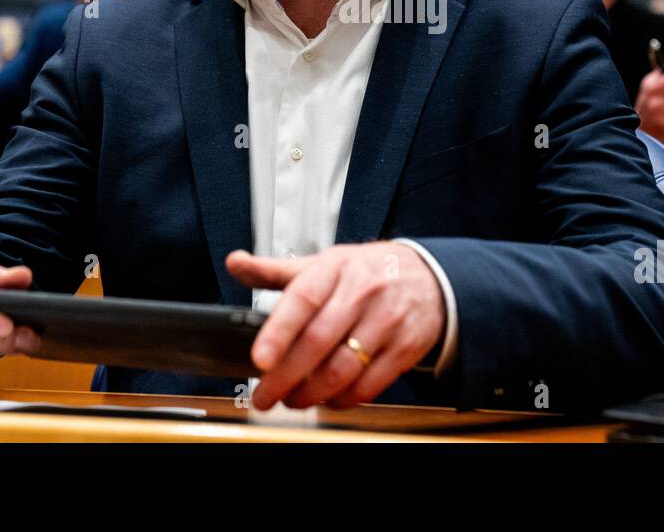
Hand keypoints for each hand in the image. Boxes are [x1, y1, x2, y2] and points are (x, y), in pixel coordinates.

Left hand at [226, 242, 445, 410]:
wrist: (429, 277)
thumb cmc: (367, 272)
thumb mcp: (324, 263)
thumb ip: (277, 270)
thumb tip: (235, 263)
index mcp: (335, 268)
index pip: (302, 299)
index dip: (278, 332)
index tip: (259, 360)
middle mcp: (362, 292)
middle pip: (318, 342)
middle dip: (286, 377)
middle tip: (265, 396)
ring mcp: (387, 320)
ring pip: (343, 368)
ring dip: (312, 393)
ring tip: (293, 400)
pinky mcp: (406, 347)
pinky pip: (370, 384)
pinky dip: (343, 399)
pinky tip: (328, 399)